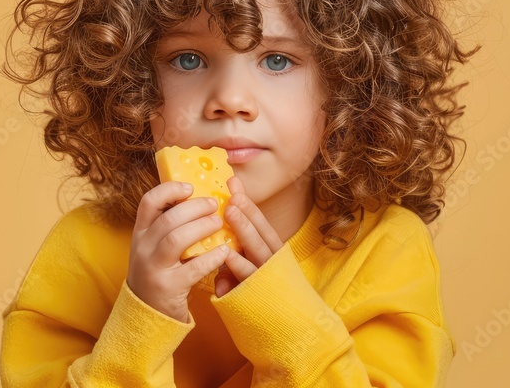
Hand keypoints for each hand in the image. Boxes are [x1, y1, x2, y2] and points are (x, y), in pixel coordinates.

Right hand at [127, 181, 229, 322]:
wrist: (147, 314)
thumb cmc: (160, 273)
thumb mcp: (155, 247)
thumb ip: (169, 226)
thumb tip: (200, 198)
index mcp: (141, 233)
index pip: (148, 202)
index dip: (170, 190)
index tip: (190, 187)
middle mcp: (143, 247)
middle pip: (168, 218)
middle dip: (195, 207)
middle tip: (214, 204)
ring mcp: (153, 268)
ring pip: (176, 239)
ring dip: (202, 227)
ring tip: (219, 223)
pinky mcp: (168, 287)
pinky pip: (193, 268)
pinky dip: (211, 257)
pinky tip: (224, 251)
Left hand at [214, 175, 285, 297]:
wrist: (286, 326)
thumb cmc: (263, 291)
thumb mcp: (253, 264)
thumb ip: (239, 249)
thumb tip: (223, 231)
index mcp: (270, 249)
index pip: (259, 221)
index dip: (247, 202)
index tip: (233, 183)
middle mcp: (271, 260)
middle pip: (260, 233)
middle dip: (246, 213)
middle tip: (231, 196)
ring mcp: (266, 277)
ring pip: (255, 252)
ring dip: (243, 233)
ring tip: (229, 216)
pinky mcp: (258, 295)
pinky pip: (246, 281)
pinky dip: (236, 269)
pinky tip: (225, 256)